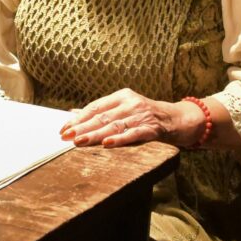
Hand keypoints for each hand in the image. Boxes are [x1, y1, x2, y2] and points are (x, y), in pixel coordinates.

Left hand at [60, 88, 188, 147]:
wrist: (176, 119)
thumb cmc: (145, 115)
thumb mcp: (123, 108)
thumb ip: (100, 111)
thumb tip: (72, 114)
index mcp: (122, 96)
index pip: (95, 107)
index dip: (79, 118)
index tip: (64, 128)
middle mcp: (131, 103)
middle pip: (102, 117)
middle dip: (82, 127)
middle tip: (66, 136)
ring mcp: (142, 115)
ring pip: (114, 126)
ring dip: (95, 135)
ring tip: (79, 141)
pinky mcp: (152, 128)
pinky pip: (134, 134)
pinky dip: (120, 139)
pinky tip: (107, 143)